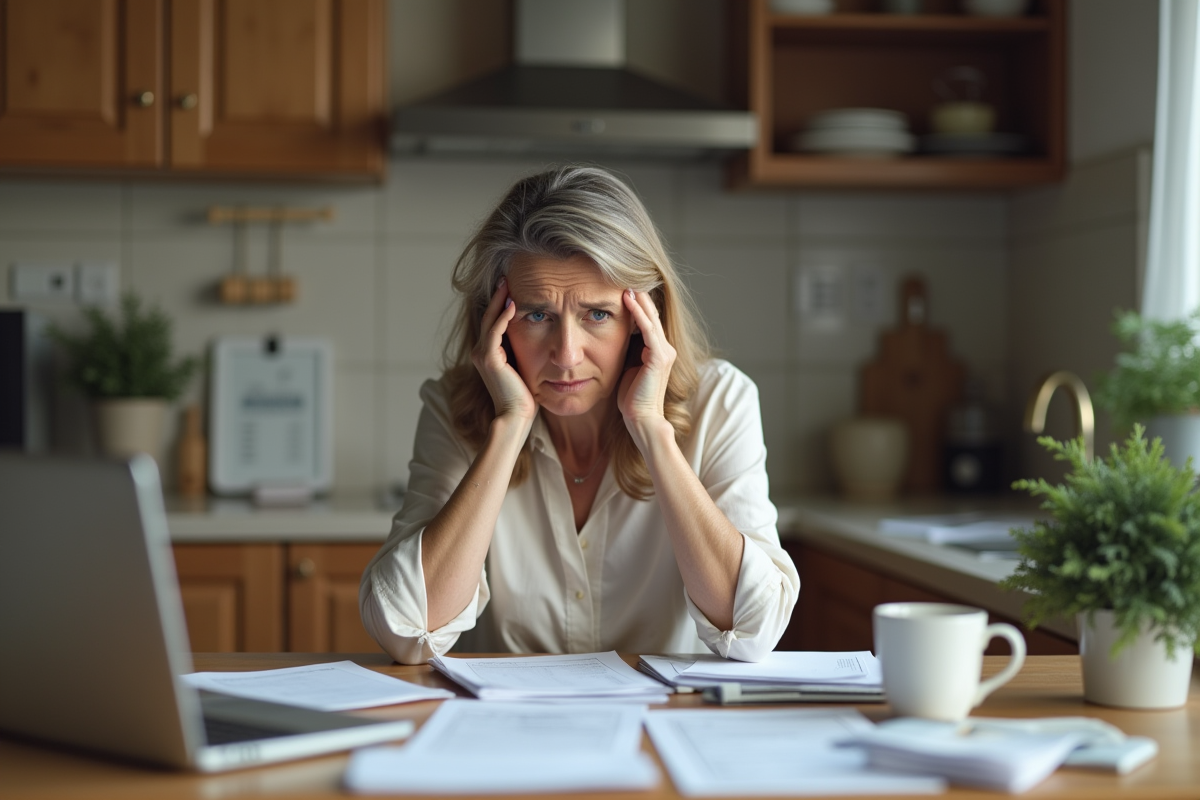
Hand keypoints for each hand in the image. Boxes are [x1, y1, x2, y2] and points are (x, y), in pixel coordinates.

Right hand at [470, 278, 536, 422]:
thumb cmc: (524, 396)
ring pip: (490, 320)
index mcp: (488, 353)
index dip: (500, 303)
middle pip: (489, 316)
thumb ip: (525, 351)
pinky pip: (495, 331)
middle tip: (507, 276)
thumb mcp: (525, 367)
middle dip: (498, 295)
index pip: (493, 321)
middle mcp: (480, 352)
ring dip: (499, 300)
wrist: (516, 416)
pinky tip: (513, 304)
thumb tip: (538, 334)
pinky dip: (503, 316)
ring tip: (508, 283)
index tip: (512, 286)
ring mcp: (482, 354)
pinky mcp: (489, 358)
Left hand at [618, 289, 676, 443]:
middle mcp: (665, 348)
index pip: (648, 321)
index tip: (622, 288)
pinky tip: (628, 299)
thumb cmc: (632, 398)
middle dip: (639, 297)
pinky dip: (638, 313)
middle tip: (624, 278)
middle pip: (651, 315)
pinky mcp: (659, 357)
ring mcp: (665, 352)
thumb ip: (627, 352)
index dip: (637, 305)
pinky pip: (647, 329)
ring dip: (638, 299)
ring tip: (626, 283)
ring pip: (651, 318)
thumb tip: (611, 339)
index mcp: (658, 351)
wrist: (642, 419)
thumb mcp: (628, 368)